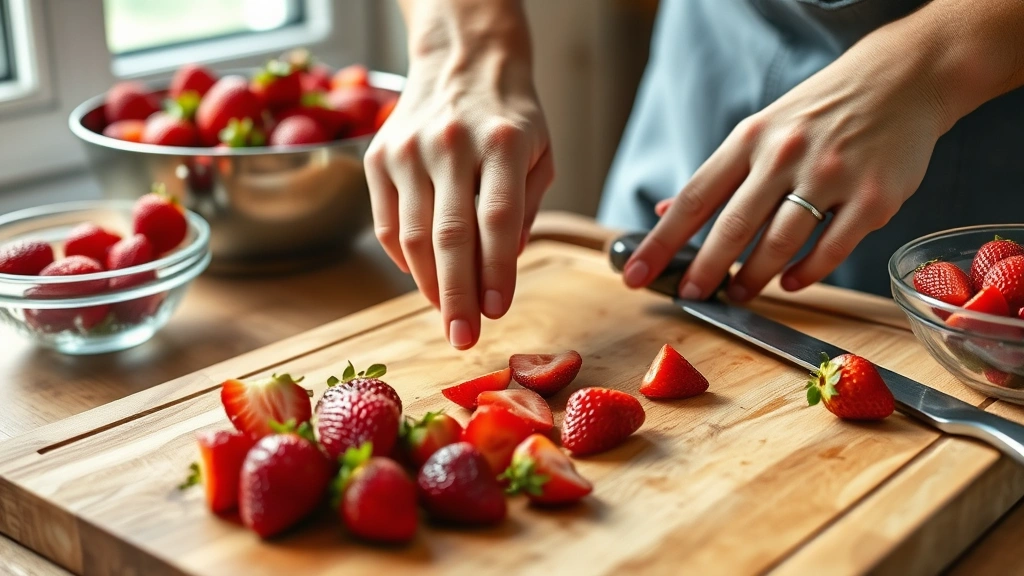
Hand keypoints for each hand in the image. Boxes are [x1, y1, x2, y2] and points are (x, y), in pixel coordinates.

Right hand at [365, 0, 552, 348]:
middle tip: (464, 338)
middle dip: (457, 297)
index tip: (498, 312)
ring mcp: (407, 149)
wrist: (462, 60)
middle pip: (449, 236)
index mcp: (502, 140)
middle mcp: (449, 143)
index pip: (497, 219)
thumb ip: (523, 212)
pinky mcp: (378, 158)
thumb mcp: (538, 155)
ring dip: (429, 287)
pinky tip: (424, 277)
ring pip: (414, 237)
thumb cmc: (509, 117)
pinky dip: (405, 260)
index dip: (496, 271)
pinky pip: (388, 225)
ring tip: (448, 315)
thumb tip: (500, 271)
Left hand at [623, 22, 949, 301]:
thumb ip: (717, 175)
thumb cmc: (822, 110)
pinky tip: (790, 282)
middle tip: (689, 295)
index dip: (659, 242)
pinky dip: (806, 273)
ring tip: (738, 294)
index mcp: (749, 139)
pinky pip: (831, 248)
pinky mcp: (873, 196)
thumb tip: (664, 210)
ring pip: (779, 243)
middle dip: (703, 269)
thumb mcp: (761, 129)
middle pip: (732, 226)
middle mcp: (784, 155)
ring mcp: (831, 176)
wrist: (903, 79)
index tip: (634, 274)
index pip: (692, 199)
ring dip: (752, 278)